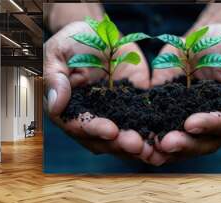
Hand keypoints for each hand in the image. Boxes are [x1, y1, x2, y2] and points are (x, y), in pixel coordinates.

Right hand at [44, 21, 168, 164]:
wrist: (100, 34)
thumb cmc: (72, 41)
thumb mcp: (57, 53)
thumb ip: (55, 78)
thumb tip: (55, 106)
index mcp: (70, 110)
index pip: (79, 125)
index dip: (94, 129)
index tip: (111, 130)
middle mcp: (92, 119)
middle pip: (104, 139)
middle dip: (120, 143)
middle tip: (137, 145)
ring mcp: (114, 116)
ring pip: (124, 138)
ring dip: (138, 146)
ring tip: (152, 149)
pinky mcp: (134, 108)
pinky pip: (144, 123)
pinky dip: (153, 133)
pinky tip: (165, 138)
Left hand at [152, 23, 220, 157]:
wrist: (203, 39)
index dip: (210, 125)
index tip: (191, 124)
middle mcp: (213, 122)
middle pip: (203, 142)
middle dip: (185, 144)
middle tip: (166, 143)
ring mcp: (191, 120)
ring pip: (182, 143)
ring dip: (166, 150)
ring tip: (150, 149)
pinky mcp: (170, 114)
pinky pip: (161, 129)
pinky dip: (151, 137)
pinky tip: (139, 142)